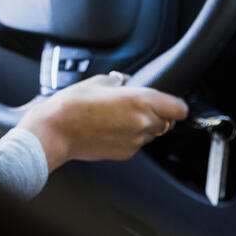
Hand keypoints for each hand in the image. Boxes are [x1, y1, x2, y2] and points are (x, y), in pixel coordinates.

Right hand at [18, 75, 188, 171]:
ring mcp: (135, 141)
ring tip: (117, 117)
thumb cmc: (71, 105)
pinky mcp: (126, 154)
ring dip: (142, 126)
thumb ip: (119, 82)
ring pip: (152, 133)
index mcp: (141, 101)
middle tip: (135, 106)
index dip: (174, 103)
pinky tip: (109, 128)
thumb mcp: (96, 82)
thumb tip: (125, 83)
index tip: (167, 101)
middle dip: (156, 114)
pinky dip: (128, 137)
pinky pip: (136, 143)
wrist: (55, 130)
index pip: (179, 108)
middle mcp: (143, 123)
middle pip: (167, 121)